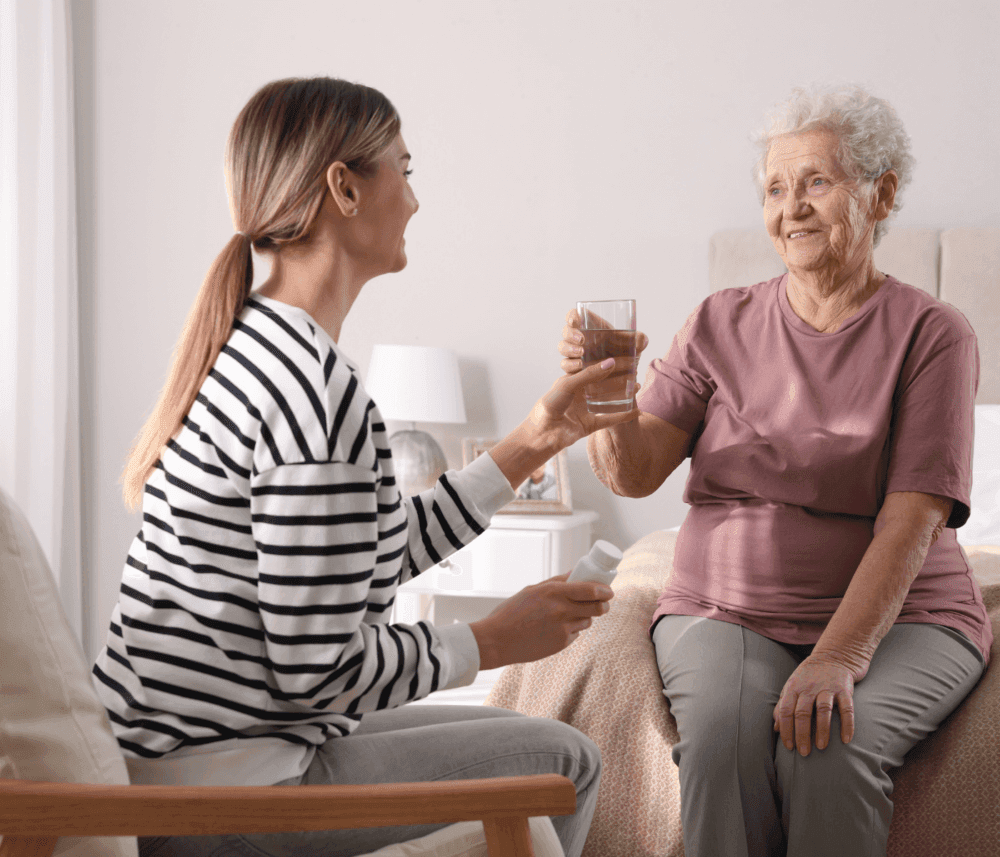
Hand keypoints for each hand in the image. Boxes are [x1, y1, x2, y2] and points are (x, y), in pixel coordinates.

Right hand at [469, 574, 613, 670]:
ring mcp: (562, 629)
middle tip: (603, 601)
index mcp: (553, 592)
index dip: (605, 590)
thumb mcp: (532, 590)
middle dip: (604, 604)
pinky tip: (554, 628)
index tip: (608, 589)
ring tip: (569, 614)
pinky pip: (575, 633)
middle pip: (598, 607)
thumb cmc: (511, 612)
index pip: (590, 590)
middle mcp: (561, 610)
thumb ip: (556, 582)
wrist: (497, 641)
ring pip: (588, 621)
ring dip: (586, 616)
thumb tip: (575, 573)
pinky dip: (571, 629)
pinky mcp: (561, 644)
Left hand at [524, 357, 640, 450]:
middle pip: (604, 383)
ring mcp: (587, 409)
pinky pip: (610, 419)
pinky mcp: (591, 424)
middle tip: (634, 370)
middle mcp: (581, 394)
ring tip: (637, 387)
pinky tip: (635, 411)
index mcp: (573, 380)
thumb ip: (589, 374)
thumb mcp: (568, 384)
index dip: (606, 362)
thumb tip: (611, 363)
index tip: (621, 355)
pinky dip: (623, 415)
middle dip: (619, 377)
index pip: (593, 368)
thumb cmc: (550, 404)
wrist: (542, 433)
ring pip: (609, 400)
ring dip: (623, 394)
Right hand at [558, 308, 649, 374]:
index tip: (575, 320)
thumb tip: (642, 340)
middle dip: (571, 334)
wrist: (621, 377)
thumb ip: (637, 340)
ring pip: (563, 347)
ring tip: (581, 353)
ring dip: (569, 348)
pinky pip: (565, 365)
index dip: (571, 315)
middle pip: (566, 331)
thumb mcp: (631, 346)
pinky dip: (571, 364)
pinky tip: (579, 365)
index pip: (574, 316)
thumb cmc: (623, 355)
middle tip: (582, 340)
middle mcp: (579, 339)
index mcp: (590, 328)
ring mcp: (574, 353)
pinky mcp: (573, 368)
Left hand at [773, 652, 859, 755]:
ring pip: (823, 711)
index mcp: (793, 688)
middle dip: (802, 734)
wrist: (833, 657)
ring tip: (821, 747)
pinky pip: (847, 709)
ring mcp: (827, 688)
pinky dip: (847, 725)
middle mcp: (809, 688)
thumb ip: (783, 707)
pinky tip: (846, 740)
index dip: (786, 729)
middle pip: (803, 713)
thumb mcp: (791, 687)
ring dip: (822, 731)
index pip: (786, 711)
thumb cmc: (808, 678)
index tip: (789, 746)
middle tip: (803, 752)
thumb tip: (776, 728)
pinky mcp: (844, 690)